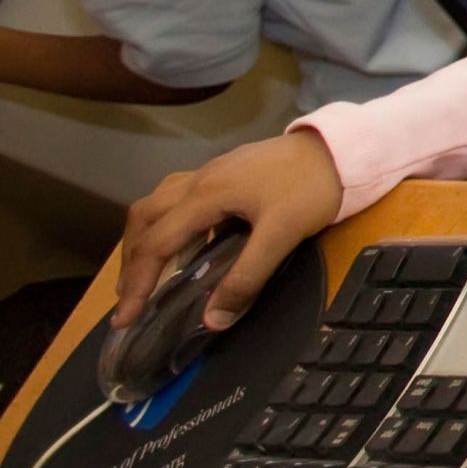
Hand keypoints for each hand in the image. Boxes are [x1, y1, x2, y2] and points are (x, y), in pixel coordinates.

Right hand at [117, 128, 344, 332]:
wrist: (342, 147)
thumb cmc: (312, 187)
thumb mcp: (282, 236)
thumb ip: (247, 278)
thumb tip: (212, 320)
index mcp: (205, 195)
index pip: (156, 244)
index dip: (137, 284)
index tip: (124, 319)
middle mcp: (198, 180)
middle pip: (144, 218)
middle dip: (130, 260)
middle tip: (129, 297)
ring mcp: (211, 172)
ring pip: (158, 204)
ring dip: (145, 238)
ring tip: (147, 273)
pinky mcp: (226, 172)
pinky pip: (180, 198)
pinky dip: (169, 224)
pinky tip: (188, 245)